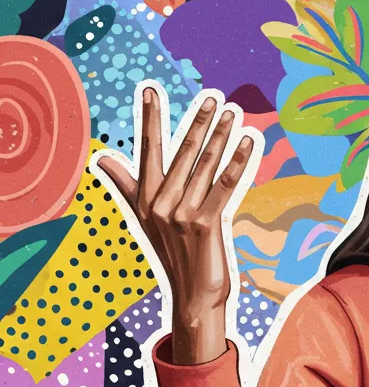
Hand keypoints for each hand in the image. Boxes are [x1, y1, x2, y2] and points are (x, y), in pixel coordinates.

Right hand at [95, 87, 254, 362]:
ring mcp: (182, 214)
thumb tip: (102, 159)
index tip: (150, 89)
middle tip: (211, 97)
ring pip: (205, 165)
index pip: (148, 150)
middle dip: (198, 123)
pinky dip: (236, 161)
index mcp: (146, 199)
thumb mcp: (147, 219)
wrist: (193, 297)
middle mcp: (160, 204)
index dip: (150, 119)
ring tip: (232, 112)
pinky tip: (247, 142)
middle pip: (182, 153)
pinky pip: (224, 185)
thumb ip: (128, 186)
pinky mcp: (205, 224)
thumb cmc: (176, 254)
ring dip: (220, 136)